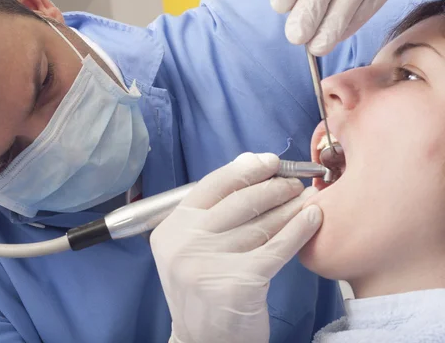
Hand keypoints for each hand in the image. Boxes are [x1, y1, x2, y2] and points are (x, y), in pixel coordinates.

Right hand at [150, 153, 321, 342]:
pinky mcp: (238, 282)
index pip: (211, 186)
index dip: (244, 170)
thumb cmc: (203, 288)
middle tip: (294, 183)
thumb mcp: (194, 246)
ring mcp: (208, 263)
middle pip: (239, 202)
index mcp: (171, 228)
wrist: (203, 341)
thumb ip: (215, 209)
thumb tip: (248, 160)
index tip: (269, 162)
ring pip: (261, 225)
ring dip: (290, 207)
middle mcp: (184, 243)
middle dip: (273, 187)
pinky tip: (313, 219)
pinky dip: (299, 230)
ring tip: (306, 198)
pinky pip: (277, 248)